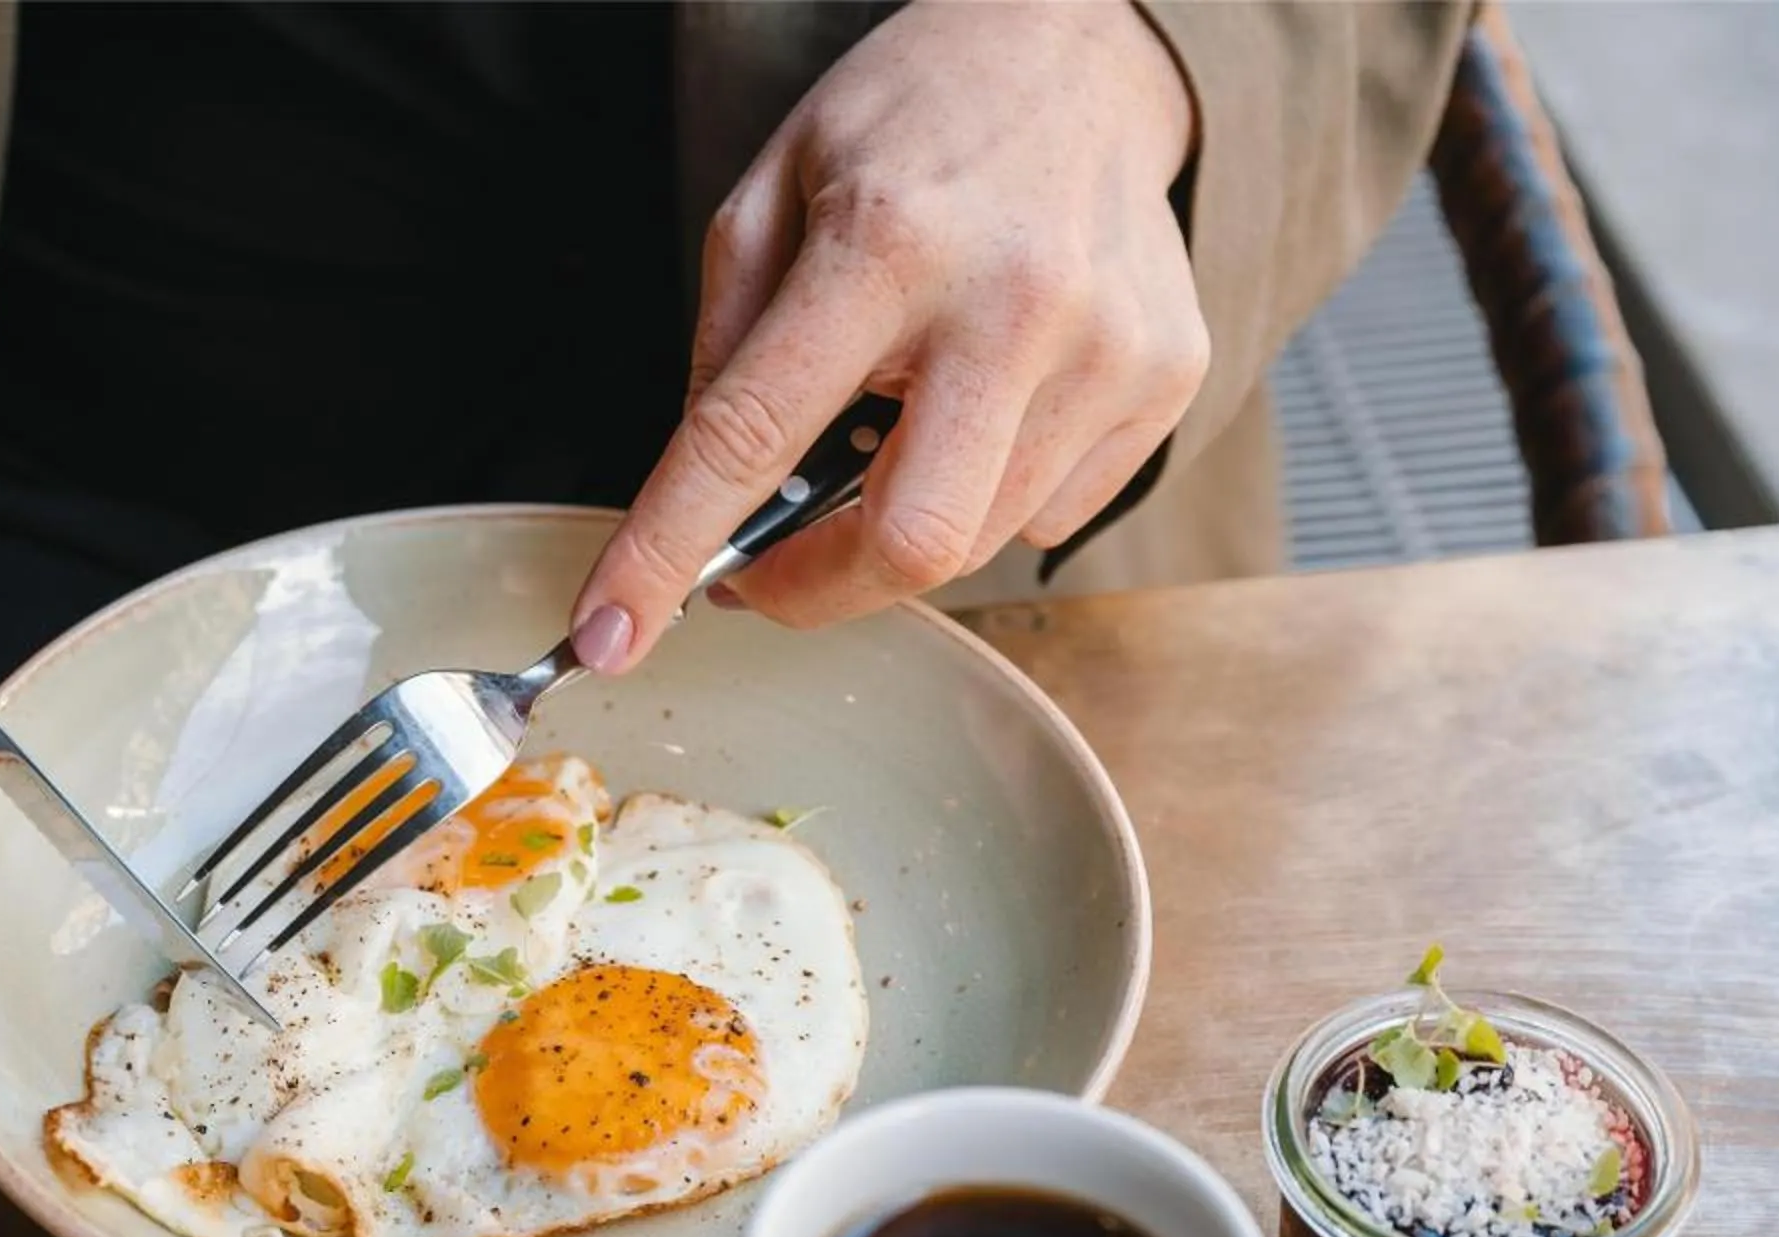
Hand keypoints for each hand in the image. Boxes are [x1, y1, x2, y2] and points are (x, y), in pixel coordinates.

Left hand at [570, 0, 1204, 670]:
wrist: (1083, 49)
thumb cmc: (912, 121)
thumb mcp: (771, 194)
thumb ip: (725, 350)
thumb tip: (702, 508)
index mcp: (887, 246)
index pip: (754, 438)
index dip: (668, 553)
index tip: (610, 635)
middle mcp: (1013, 304)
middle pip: (910, 545)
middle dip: (814, 590)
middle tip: (763, 569)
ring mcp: (1109, 349)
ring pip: (979, 542)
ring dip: (898, 527)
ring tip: (889, 429)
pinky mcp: (1168, 378)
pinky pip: (1052, 512)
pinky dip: (990, 493)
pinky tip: (981, 406)